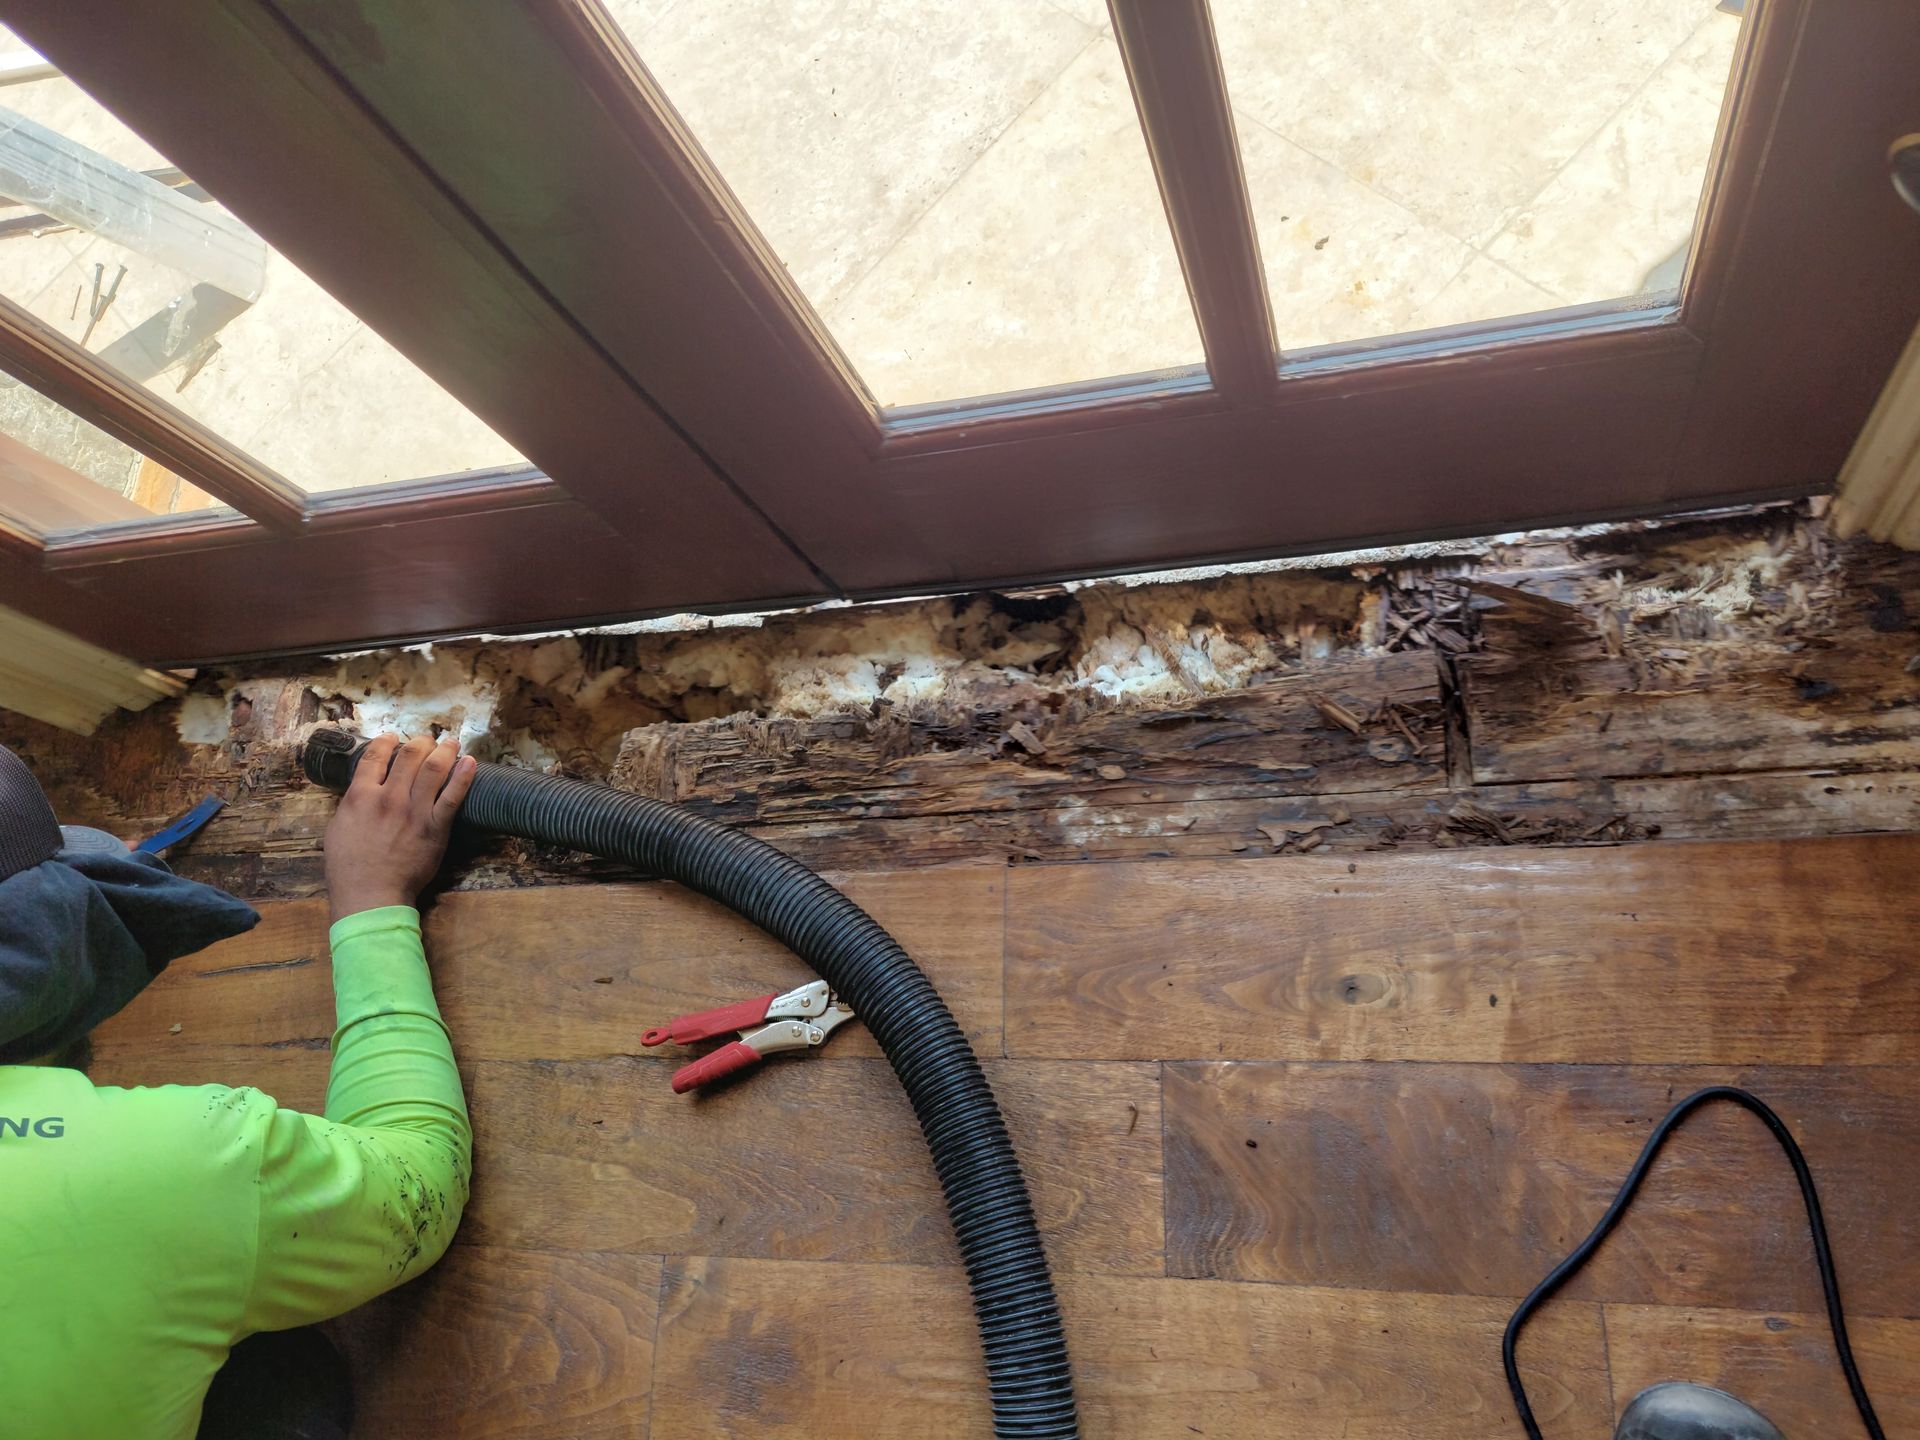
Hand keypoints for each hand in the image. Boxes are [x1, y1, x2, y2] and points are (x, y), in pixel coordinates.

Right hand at [322, 733, 476, 924]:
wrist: (370, 894)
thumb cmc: (349, 868)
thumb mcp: (338, 829)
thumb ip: (351, 805)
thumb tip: (360, 791)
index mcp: (361, 796)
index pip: (374, 756)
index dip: (385, 741)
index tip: (392, 736)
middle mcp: (389, 797)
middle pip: (408, 755)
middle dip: (421, 742)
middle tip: (428, 739)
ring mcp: (414, 811)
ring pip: (433, 769)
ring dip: (445, 750)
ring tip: (452, 742)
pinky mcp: (435, 827)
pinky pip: (453, 796)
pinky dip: (463, 776)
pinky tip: (471, 762)